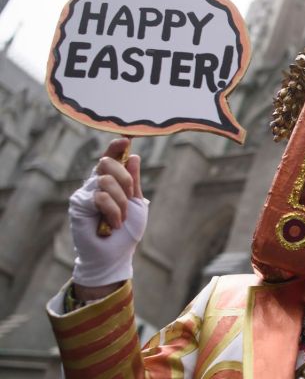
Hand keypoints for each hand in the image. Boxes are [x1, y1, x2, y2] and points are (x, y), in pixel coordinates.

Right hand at [70, 138, 147, 298]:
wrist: (114, 255)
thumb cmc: (126, 231)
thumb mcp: (136, 203)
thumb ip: (134, 181)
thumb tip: (134, 156)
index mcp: (110, 181)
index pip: (110, 158)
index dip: (115, 146)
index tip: (125, 138)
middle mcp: (95, 183)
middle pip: (107, 162)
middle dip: (125, 180)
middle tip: (128, 200)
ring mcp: (85, 192)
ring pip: (105, 180)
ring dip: (120, 202)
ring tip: (120, 219)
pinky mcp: (78, 204)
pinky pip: (100, 197)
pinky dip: (113, 211)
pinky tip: (112, 224)